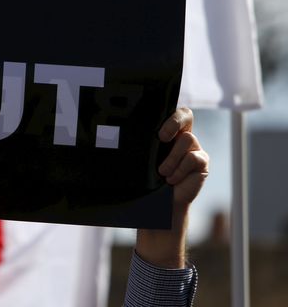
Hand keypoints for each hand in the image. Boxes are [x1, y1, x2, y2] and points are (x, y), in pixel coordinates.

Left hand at [135, 107, 208, 268]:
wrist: (159, 204)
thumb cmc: (146, 179)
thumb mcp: (141, 159)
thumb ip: (139, 144)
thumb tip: (113, 133)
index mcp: (167, 131)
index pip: (172, 111)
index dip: (169, 116)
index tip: (158, 133)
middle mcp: (182, 136)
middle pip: (186, 115)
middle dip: (173, 123)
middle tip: (161, 138)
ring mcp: (194, 148)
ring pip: (187, 139)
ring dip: (172, 157)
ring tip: (162, 173)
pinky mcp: (202, 162)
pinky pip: (194, 158)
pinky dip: (180, 169)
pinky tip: (172, 180)